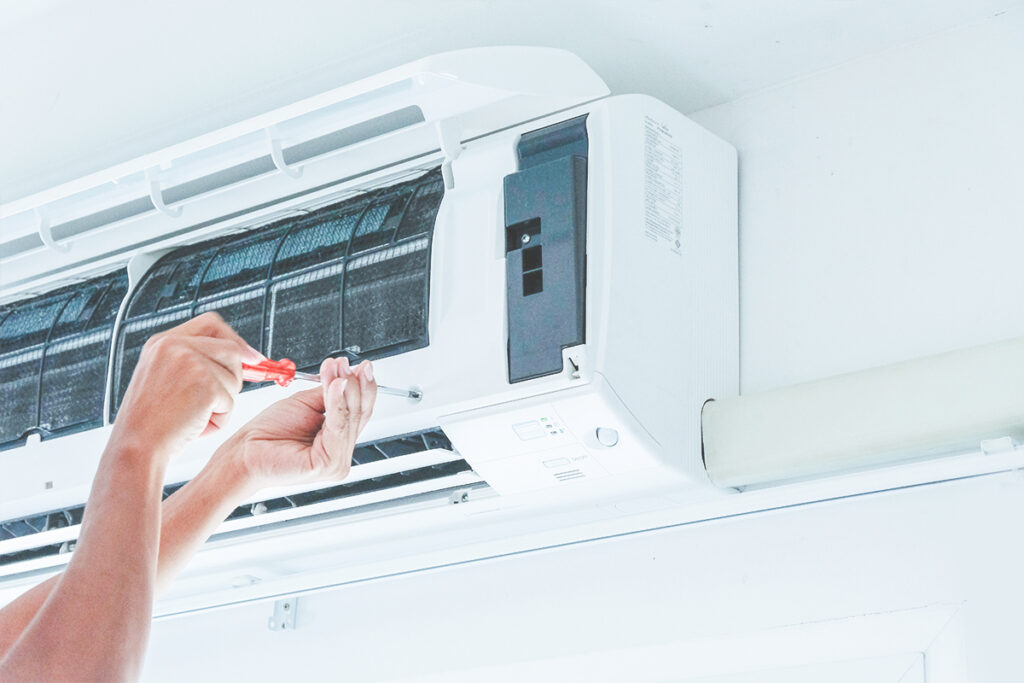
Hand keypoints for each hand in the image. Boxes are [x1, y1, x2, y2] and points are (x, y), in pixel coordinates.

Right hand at [112, 312, 262, 459]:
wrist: (135, 447)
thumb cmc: (150, 423)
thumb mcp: (164, 378)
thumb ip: (195, 361)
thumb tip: (247, 356)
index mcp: (162, 342)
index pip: (211, 324)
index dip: (234, 339)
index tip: (250, 356)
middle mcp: (174, 346)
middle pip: (231, 349)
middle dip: (234, 376)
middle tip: (218, 400)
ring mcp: (190, 362)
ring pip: (234, 376)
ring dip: (224, 402)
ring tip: (195, 416)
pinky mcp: (204, 383)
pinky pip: (230, 401)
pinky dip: (220, 419)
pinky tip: (195, 426)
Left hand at [223, 357, 377, 489]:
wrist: (245, 452)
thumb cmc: (268, 433)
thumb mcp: (305, 404)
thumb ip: (329, 395)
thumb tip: (346, 376)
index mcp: (337, 441)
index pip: (360, 412)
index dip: (363, 387)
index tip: (362, 366)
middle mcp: (341, 454)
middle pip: (359, 414)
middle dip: (354, 384)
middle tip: (347, 363)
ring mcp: (337, 462)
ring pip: (350, 418)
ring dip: (345, 389)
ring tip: (339, 369)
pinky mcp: (328, 465)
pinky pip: (338, 428)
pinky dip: (337, 403)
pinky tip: (335, 385)